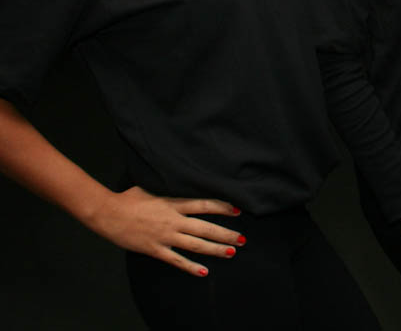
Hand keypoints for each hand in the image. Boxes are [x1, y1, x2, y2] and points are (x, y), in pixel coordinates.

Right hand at [84, 186, 243, 276]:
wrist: (107, 213)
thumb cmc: (129, 198)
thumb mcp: (154, 187)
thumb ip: (171, 188)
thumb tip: (184, 179)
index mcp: (174, 202)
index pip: (205, 205)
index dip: (223, 208)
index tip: (238, 210)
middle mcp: (173, 220)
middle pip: (205, 227)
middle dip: (226, 233)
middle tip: (242, 239)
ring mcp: (164, 236)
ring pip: (195, 244)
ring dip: (215, 249)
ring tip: (231, 252)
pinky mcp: (155, 249)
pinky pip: (176, 260)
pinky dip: (190, 266)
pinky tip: (203, 271)